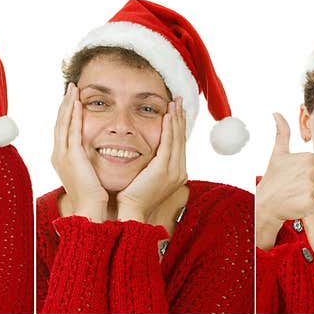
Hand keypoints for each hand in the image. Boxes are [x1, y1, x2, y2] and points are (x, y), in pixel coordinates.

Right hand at [51, 83, 106, 221]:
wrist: (88, 209)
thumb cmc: (92, 195)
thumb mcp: (87, 173)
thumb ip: (87, 160)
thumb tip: (93, 153)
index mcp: (61, 159)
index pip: (62, 130)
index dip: (66, 113)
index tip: (71, 99)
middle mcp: (58, 155)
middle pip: (59, 123)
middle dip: (65, 104)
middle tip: (70, 88)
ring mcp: (63, 155)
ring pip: (63, 123)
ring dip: (68, 105)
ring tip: (73, 90)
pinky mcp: (72, 156)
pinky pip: (72, 131)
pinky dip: (73, 116)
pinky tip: (77, 103)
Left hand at [116, 98, 186, 222]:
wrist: (132, 212)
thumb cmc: (134, 197)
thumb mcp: (148, 178)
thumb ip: (153, 165)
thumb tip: (150, 154)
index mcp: (177, 173)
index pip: (179, 144)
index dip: (179, 126)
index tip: (177, 111)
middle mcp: (179, 171)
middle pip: (181, 138)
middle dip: (180, 117)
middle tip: (179, 100)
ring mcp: (173, 170)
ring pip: (177, 138)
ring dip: (176, 118)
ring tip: (174, 103)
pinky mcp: (163, 169)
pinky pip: (168, 143)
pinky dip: (169, 128)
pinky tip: (167, 116)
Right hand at [255, 113, 313, 248]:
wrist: (265, 203)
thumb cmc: (274, 178)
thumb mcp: (278, 153)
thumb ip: (282, 133)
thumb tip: (276, 113)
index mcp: (309, 157)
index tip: (304, 177)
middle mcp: (311, 171)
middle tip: (300, 188)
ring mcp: (311, 187)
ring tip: (301, 195)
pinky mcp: (310, 203)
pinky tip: (301, 204)